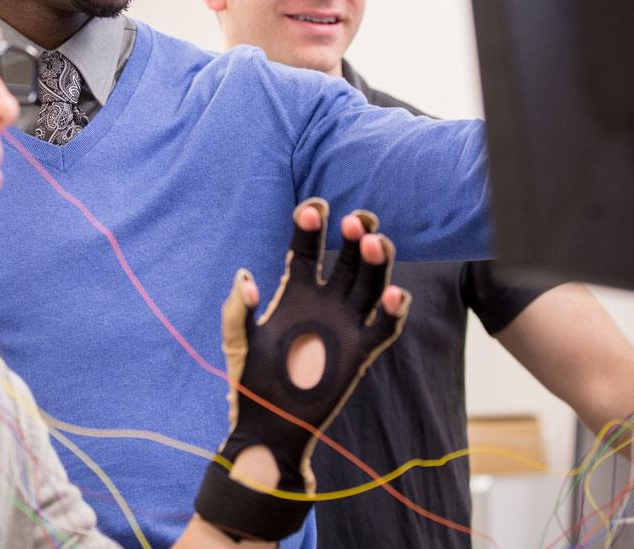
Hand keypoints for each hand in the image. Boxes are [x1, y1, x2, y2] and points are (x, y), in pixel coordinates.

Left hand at [194, 197, 411, 541]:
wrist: (269, 425)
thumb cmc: (251, 382)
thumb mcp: (238, 341)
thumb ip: (237, 309)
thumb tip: (246, 277)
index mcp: (296, 292)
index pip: (307, 248)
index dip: (310, 226)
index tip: (314, 207)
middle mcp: (325, 302)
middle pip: (350, 258)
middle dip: (355, 235)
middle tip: (355, 220)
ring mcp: (346, 324)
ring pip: (372, 283)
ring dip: (376, 261)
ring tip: (374, 241)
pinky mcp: (360, 351)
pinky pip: (384, 327)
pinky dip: (395, 310)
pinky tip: (395, 293)